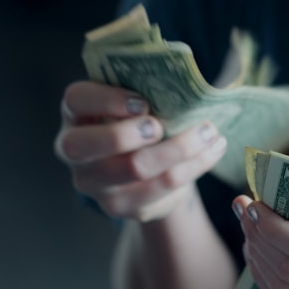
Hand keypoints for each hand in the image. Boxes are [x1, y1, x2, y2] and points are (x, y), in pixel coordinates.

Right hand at [54, 81, 227, 221]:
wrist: (147, 168)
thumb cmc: (140, 121)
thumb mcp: (135, 101)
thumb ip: (144, 89)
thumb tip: (181, 82)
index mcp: (76, 114)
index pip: (76, 100)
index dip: (106, 99)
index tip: (142, 102)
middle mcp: (75, 152)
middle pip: (88, 145)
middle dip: (128, 134)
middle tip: (161, 126)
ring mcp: (96, 184)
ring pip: (135, 169)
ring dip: (179, 148)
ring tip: (210, 132)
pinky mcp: (123, 206)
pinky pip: (162, 189)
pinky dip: (194, 166)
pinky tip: (213, 150)